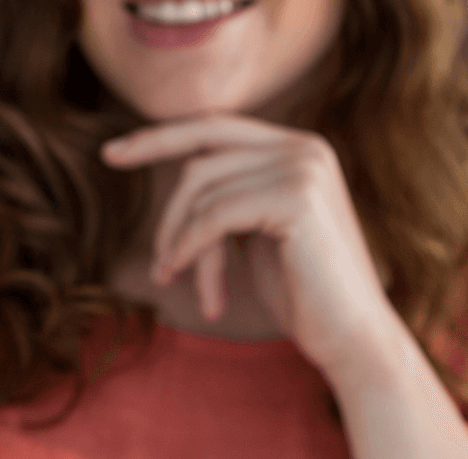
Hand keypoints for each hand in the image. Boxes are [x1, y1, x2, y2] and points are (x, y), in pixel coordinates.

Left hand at [101, 112, 397, 379]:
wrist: (355, 340)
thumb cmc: (305, 292)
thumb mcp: (260, 230)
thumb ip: (231, 193)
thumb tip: (180, 177)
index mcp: (297, 147)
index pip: (213, 127)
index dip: (159, 137)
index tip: (111, 154)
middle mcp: (304, 146)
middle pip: (201, 155)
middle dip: (167, 208)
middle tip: (155, 263)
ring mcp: (302, 167)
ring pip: (203, 191)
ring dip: (182, 245)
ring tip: (186, 286)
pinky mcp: (295, 198)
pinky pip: (214, 217)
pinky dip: (192, 252)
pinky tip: (201, 291)